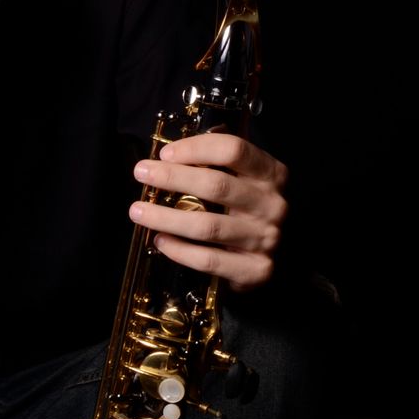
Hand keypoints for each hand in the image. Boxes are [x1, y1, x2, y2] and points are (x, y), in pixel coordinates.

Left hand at [129, 133, 287, 291]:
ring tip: (138, 211)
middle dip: (173, 177)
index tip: (165, 154)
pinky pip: (209, 260)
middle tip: (142, 173)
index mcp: (271, 174)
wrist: (281, 256)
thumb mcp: (246, 179)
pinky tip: (160, 240)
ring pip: (208, 225)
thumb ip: (219, 161)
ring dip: (166, 217)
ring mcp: (265, 238)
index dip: (196, 148)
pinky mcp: (256, 269)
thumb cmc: (250, 211)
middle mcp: (271, 204)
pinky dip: (179, 251)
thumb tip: (172, 151)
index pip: (233, 150)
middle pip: (217, 185)